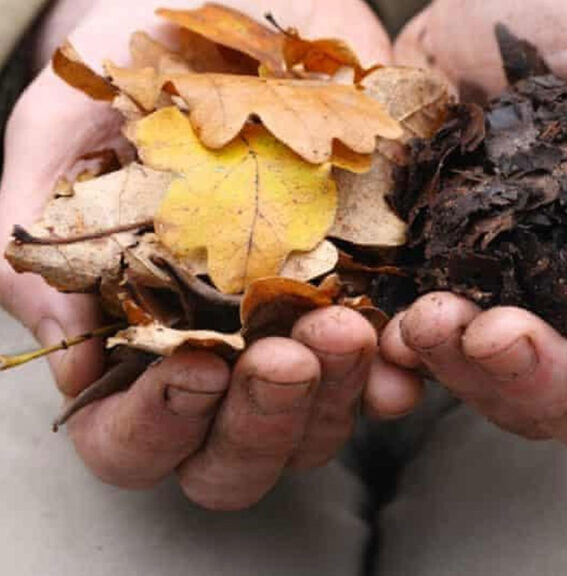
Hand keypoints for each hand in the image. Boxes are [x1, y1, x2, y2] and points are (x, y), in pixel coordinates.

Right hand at [0, 0, 389, 509]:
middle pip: (235, 457)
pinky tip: (402, 339)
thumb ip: (44, 247)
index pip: (131, 438)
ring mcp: (298, 337)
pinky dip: (399, 366)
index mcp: (139, 338)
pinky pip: (391, 365)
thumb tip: (70, 362)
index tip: (196, 362)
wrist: (230, 15)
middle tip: (284, 356)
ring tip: (346, 327)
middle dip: (261, 420)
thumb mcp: (61, 140)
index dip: (157, 425)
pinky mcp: (366, 298)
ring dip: (336, 396)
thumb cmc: (131, 75)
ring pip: (319, 428)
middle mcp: (222, 356)